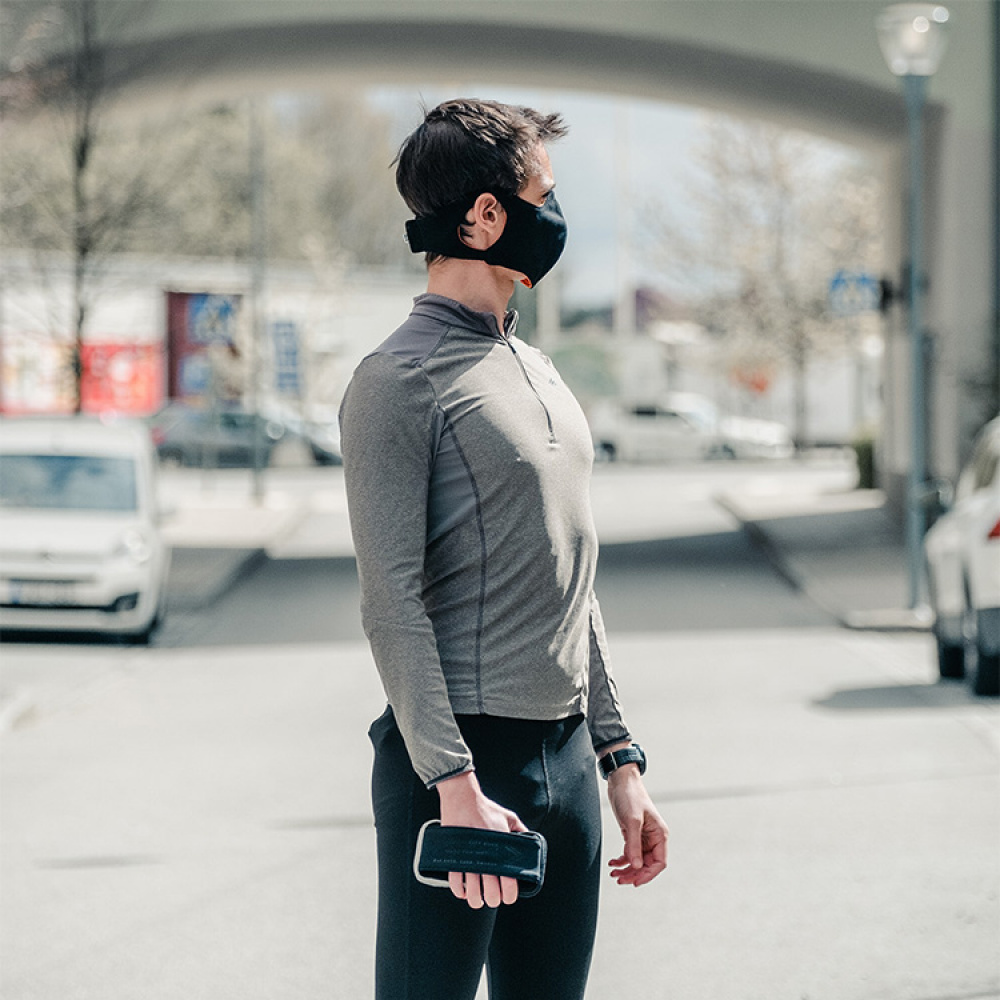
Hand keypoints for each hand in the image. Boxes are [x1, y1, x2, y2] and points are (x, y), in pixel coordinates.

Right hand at [436, 771, 527, 908]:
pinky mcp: (453, 857)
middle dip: (493, 899)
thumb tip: (531, 843)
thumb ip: (521, 831)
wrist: (462, 798)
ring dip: (476, 901)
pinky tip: (464, 892)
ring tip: (478, 900)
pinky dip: (459, 892)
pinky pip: (455, 884)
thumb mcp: (509, 817)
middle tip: (493, 896)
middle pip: (491, 894)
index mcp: (502, 850)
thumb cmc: (487, 808)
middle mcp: (485, 857)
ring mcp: (468, 859)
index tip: (509, 896)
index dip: (510, 896)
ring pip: (472, 893)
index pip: (510, 884)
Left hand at [606, 765, 668, 886]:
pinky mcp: (632, 834)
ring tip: (614, 874)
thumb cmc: (630, 796)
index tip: (634, 882)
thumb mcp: (632, 821)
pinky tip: (613, 863)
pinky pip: (630, 853)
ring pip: (637, 861)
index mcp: (660, 835)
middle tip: (619, 879)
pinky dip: (622, 860)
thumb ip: (634, 844)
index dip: (648, 875)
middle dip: (634, 874)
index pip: (659, 863)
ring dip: (627, 869)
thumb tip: (636, 866)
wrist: (620, 780)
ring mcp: (643, 837)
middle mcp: (653, 838)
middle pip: (647, 864)